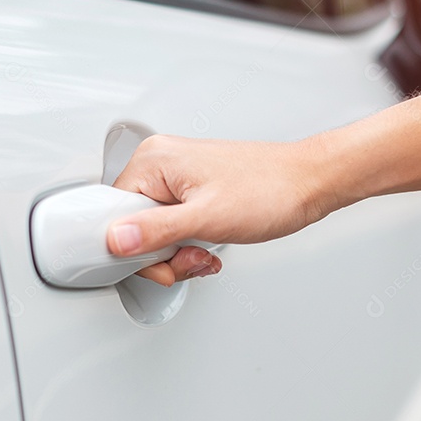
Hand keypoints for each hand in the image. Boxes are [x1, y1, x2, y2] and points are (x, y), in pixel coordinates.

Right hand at [106, 134, 337, 285]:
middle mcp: (160, 162)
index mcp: (154, 160)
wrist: (308, 183)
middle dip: (162, 253)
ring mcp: (175, 175)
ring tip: (205, 249)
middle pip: (131, 224)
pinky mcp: (190, 188)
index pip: (112, 213)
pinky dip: (188, 242)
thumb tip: (115, 239)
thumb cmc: (269, 190)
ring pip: (153, 229)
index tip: (162, 260)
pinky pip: (171, 224)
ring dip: (178, 252)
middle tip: (191, 256)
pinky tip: (208, 244)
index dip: (134, 247)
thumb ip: (156, 231)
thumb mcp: (207, 218)